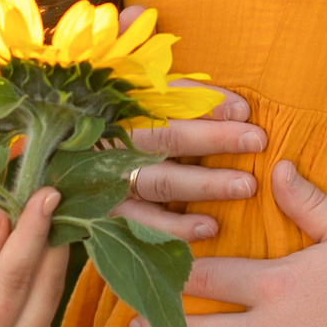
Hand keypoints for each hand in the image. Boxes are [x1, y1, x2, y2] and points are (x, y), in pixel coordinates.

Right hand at [0, 188, 69, 326]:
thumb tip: (5, 216)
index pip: (14, 282)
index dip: (33, 233)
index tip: (48, 193)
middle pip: (42, 298)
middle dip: (51, 245)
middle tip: (54, 197)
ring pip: (44, 311)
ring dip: (48, 264)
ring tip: (49, 218)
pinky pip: (33, 324)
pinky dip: (37, 287)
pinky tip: (35, 255)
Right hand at [113, 88, 264, 243]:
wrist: (69, 169)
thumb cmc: (133, 131)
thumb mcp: (151, 100)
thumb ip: (192, 99)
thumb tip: (240, 109)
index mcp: (130, 108)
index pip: (172, 100)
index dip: (209, 105)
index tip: (245, 111)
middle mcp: (121, 141)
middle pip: (170, 137)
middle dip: (216, 139)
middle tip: (257, 141)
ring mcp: (115, 179)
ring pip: (163, 181)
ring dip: (206, 184)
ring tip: (246, 186)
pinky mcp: (113, 212)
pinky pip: (146, 222)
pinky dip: (177, 226)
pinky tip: (210, 227)